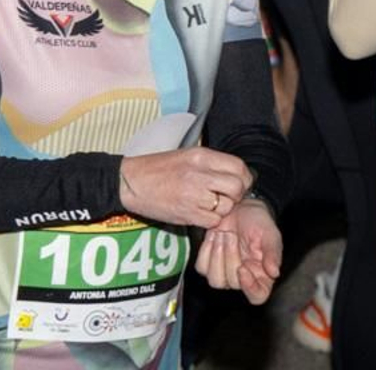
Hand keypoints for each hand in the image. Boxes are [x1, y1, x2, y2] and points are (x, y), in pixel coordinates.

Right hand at [118, 147, 252, 228]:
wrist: (132, 182)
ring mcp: (194, 195)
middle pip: (237, 187)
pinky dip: (209, 220)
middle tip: (225, 196)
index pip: (239, 167)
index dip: (243, 178)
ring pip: (226, 207)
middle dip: (236, 195)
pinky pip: (212, 221)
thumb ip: (211, 163)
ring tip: (208, 204)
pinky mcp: (187, 214)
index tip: (238, 183)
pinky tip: (199, 213)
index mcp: (201, 156)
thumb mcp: (186, 155)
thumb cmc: (157, 168)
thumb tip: (235, 173)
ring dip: (222, 209)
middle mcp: (200, 174)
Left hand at [195, 198, 281, 303]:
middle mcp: (243, 278)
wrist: (241, 207)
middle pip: (232, 283)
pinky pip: (202, 268)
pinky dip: (206, 250)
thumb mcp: (270, 234)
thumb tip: (275, 272)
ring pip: (215, 280)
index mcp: (262, 275)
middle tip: (232, 235)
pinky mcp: (209, 264)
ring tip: (223, 235)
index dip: (249, 288)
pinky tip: (213, 236)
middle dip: (230, 257)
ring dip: (216, 256)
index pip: (257, 296)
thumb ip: (272, 253)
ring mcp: (225, 273)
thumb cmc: (259, 222)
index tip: (242, 268)